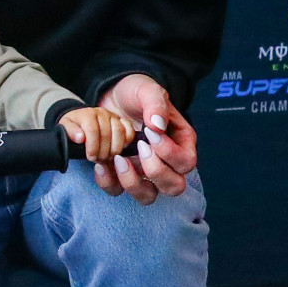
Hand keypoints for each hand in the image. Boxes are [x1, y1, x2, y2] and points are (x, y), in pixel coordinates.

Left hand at [59, 105, 136, 161]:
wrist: (80, 119)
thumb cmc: (74, 126)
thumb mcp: (65, 128)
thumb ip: (70, 131)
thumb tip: (80, 138)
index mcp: (87, 114)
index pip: (92, 130)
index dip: (92, 146)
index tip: (91, 157)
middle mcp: (101, 113)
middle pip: (107, 134)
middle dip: (103, 151)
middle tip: (99, 160)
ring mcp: (113, 116)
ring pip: (119, 132)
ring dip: (115, 148)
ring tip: (108, 157)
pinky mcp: (122, 121)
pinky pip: (129, 129)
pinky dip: (127, 140)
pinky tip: (120, 149)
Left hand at [90, 74, 197, 203]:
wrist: (112, 96)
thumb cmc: (136, 93)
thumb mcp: (147, 90)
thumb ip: (155, 104)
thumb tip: (157, 126)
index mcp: (181, 143)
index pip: (186, 162)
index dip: (169, 153)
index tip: (150, 133)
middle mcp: (166, 163)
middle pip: (174, 186)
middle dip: (156, 171)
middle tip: (139, 147)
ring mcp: (144, 172)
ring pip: (147, 196)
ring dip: (132, 182)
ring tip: (119, 159)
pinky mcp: (122, 175)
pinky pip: (118, 191)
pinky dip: (109, 182)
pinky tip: (101, 164)